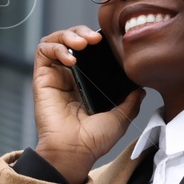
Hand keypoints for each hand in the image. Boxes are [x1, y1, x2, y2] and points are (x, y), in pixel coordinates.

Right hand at [32, 25, 144, 183]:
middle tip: (96, 39)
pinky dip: (56, 47)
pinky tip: (70, 59)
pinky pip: (43, 51)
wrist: (74, 152)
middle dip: (82, 32)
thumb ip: (131, 101)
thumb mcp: (120, 118)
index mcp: (86, 83)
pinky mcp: (42, 78)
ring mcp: (55, 76)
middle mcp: (69, 77)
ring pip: (55, 40)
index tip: (110, 42)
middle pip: (71, 40)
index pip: (89, 52)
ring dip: (68, 35)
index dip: (97, 42)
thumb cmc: (93, 140)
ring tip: (83, 43)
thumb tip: (142, 88)